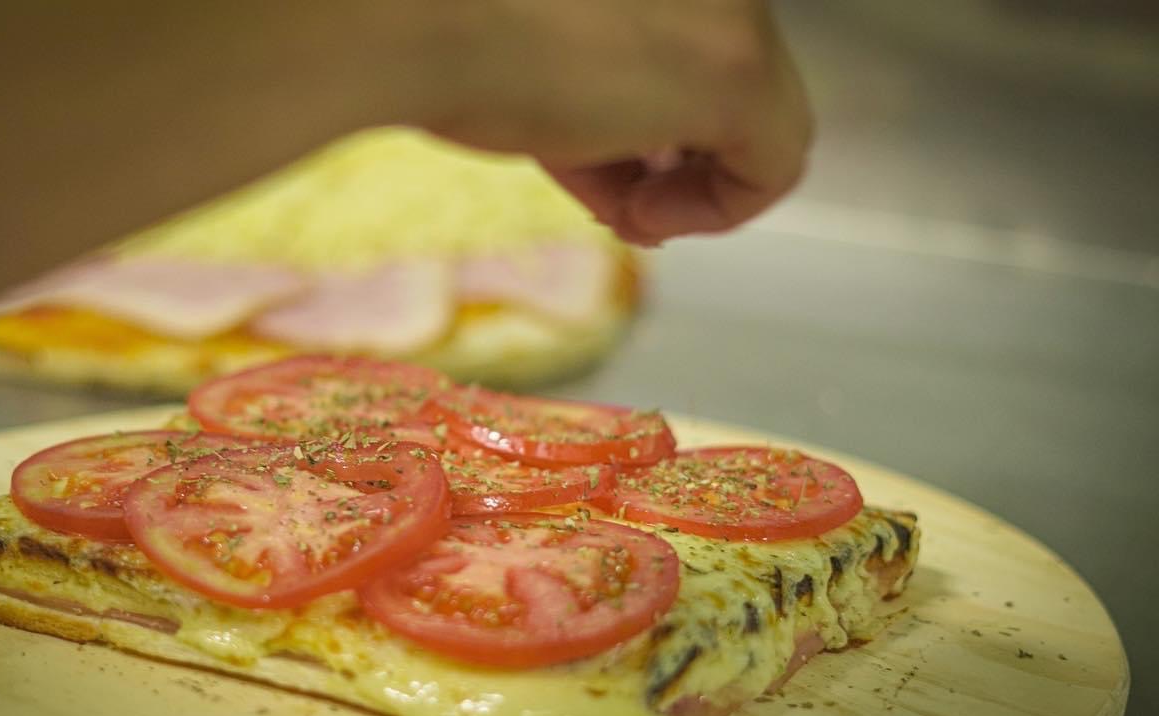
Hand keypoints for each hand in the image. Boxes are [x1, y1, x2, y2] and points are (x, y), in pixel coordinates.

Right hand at [418, 0, 812, 243]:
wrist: (421, 26)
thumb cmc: (449, 37)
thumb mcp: (540, 69)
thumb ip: (602, 106)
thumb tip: (639, 190)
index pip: (684, 52)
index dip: (654, 125)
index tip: (610, 170)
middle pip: (719, 87)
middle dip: (671, 157)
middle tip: (622, 207)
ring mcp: (733, 14)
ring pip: (750, 122)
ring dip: (688, 185)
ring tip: (626, 214)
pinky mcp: (740, 73)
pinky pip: (775, 165)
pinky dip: (717, 210)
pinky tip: (644, 215)